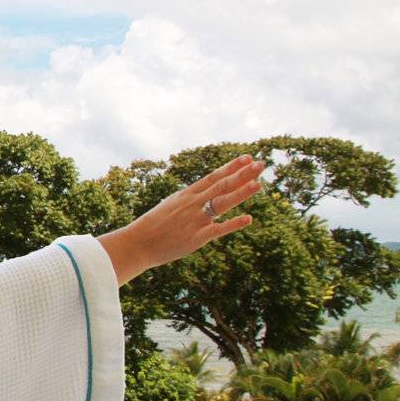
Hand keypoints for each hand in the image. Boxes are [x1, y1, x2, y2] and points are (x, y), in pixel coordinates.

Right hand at [98, 154, 266, 284]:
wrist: (138, 243)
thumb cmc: (153, 225)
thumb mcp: (170, 205)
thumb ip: (189, 200)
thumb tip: (202, 195)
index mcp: (186, 195)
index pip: (213, 177)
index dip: (231, 167)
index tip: (247, 158)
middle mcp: (193, 204)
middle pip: (222, 186)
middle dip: (243, 174)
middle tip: (261, 164)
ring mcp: (195, 219)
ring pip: (222, 203)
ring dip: (241, 193)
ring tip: (258, 184)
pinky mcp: (196, 237)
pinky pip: (218, 229)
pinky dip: (233, 224)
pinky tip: (248, 218)